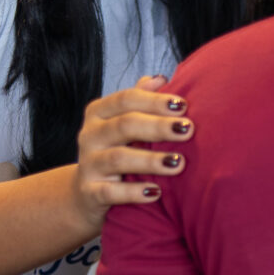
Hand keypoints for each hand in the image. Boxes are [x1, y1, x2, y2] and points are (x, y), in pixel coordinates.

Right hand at [69, 75, 190, 237]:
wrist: (85, 195)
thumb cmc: (114, 152)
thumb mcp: (123, 123)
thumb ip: (140, 100)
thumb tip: (161, 79)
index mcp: (99, 113)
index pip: (126, 99)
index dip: (155, 101)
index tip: (184, 105)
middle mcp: (90, 135)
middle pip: (125, 125)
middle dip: (158, 126)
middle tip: (188, 130)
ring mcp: (88, 164)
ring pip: (118, 158)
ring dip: (151, 160)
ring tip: (178, 163)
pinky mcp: (89, 193)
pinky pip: (110, 192)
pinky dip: (134, 192)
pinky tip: (156, 192)